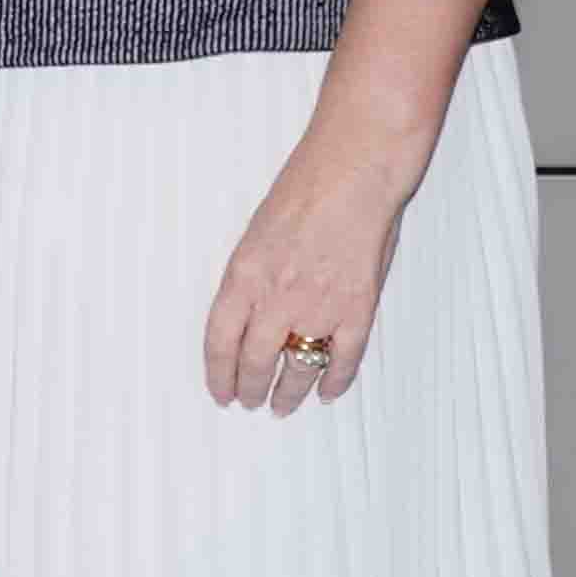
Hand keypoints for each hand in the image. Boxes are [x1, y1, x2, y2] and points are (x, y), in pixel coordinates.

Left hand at [202, 139, 403, 413]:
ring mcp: (319, 307)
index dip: (218, 373)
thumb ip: (252, 278)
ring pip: (298, 369)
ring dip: (288, 393)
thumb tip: (250, 313)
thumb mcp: (257, 234)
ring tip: (282, 406)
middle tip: (249, 401)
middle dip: (249, 389)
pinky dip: (335, 381)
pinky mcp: (358, 308)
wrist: (356, 170)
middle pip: (255, 362)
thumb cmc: (308, 188)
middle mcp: (277, 298)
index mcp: (244, 277)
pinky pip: (344, 359)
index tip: (219, 391)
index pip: (220, 342)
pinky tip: (326, 392)